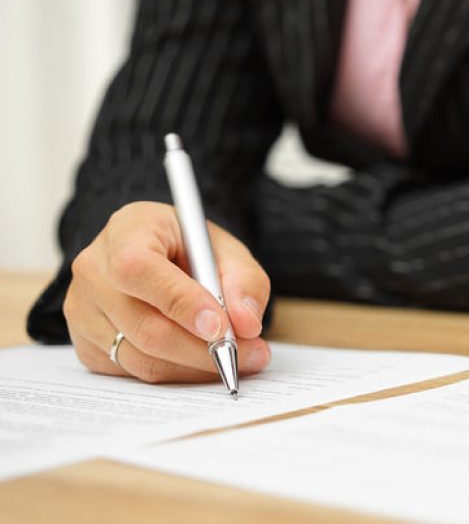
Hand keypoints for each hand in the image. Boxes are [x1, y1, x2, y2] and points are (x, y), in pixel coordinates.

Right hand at [63, 201, 270, 382]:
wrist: (158, 257)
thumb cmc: (191, 250)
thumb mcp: (226, 250)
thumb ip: (244, 281)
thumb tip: (246, 324)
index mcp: (126, 230)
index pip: (138, 270)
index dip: (181, 303)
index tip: (221, 327)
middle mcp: (93, 270)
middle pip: (145, 326)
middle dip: (204, 350)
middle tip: (250, 354)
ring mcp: (82, 310)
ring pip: (142, 358)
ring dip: (196, 367)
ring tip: (238, 360)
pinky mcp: (86, 343)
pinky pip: (134, 373)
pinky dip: (177, 374)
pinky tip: (202, 361)